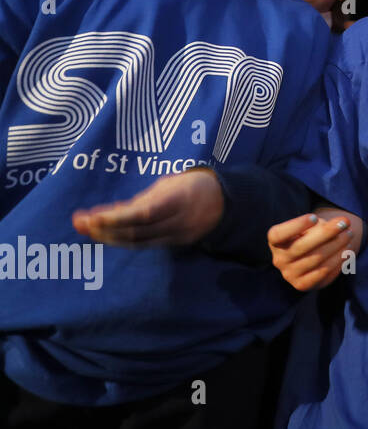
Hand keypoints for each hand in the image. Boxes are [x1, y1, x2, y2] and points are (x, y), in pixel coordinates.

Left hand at [71, 168, 223, 246]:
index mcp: (178, 201)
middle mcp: (177, 222)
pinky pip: (145, 244)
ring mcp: (177, 236)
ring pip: (138, 242)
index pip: (143, 214)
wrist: (225, 202)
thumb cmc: (192, 186)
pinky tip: (108, 234)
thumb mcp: (170, 184)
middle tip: (81, 224)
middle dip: (106, 230)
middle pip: (137, 232)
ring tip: (88, 230)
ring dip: (110, 237)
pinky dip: (124, 240)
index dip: (116, 218)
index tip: (93, 217)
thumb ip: (144, 199)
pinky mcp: (175, 244)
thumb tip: (111, 212)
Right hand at [267, 209, 362, 291]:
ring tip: (349, 235)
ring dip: (336, 246)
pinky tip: (347, 251)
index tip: (314, 217)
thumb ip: (320, 225)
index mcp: (275, 242)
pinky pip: (322, 273)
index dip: (295, 226)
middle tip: (345, 222)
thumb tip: (339, 226)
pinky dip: (337, 261)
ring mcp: (289, 275)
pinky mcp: (302, 285)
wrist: (313, 254)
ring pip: (315, 259)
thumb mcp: (311, 225)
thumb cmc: (311, 233)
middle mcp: (279, 260)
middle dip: (326, 233)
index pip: (278, 234)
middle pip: (301, 247)